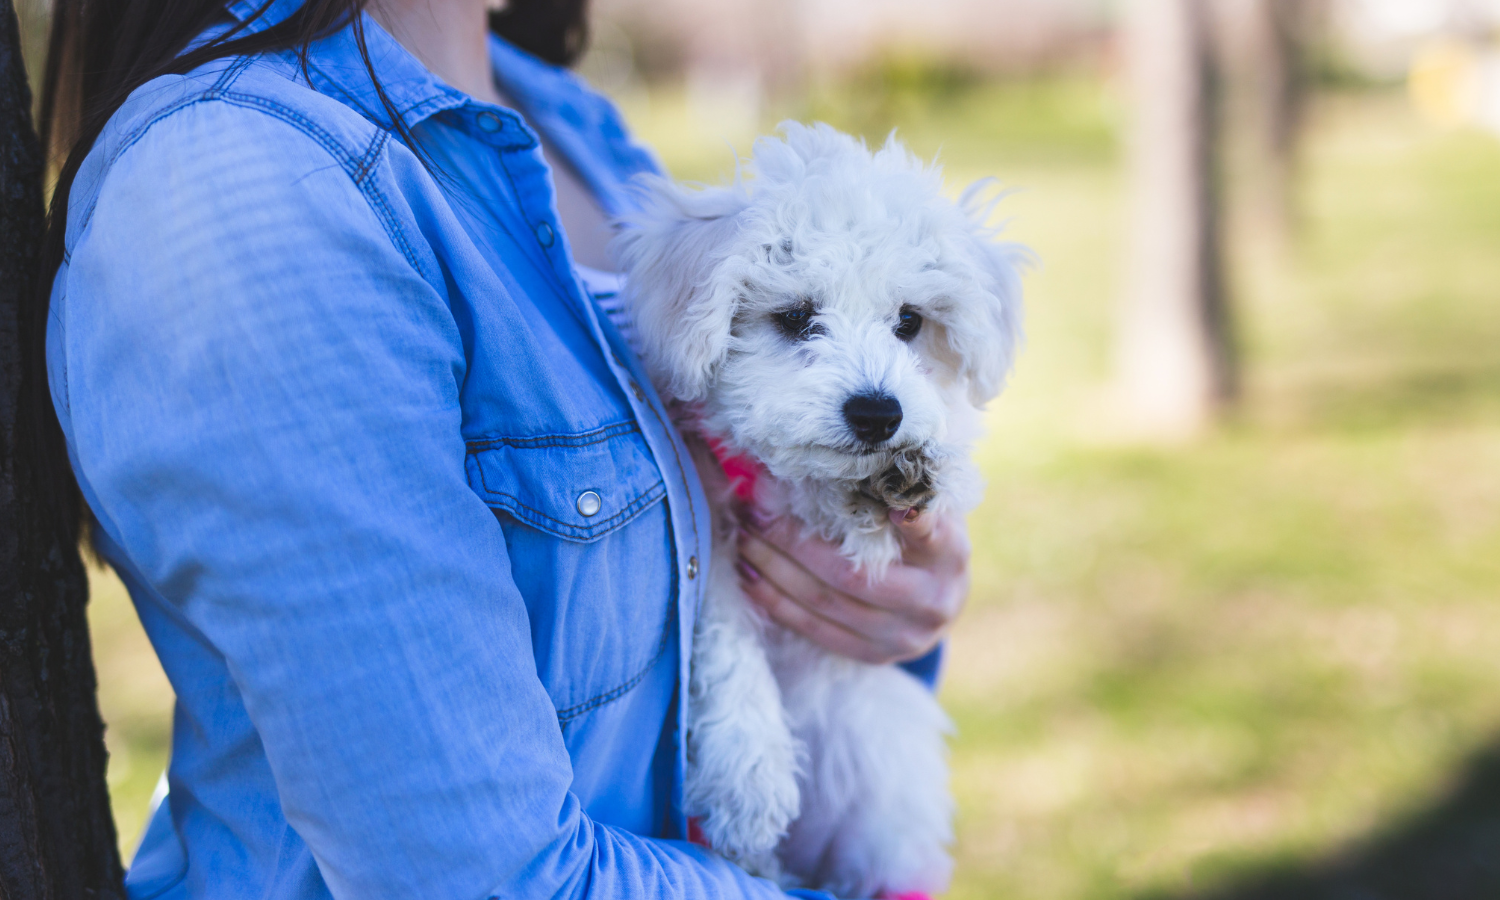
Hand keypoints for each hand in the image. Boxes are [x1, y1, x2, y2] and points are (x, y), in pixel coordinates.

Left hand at [734, 507, 970, 664]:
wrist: (942, 599)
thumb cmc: (924, 539)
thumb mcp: (929, 509)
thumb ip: (899, 490)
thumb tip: (840, 464)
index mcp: (949, 555)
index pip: (931, 534)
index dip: (912, 521)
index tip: (892, 502)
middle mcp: (931, 602)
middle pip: (851, 574)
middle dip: (793, 543)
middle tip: (757, 513)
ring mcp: (902, 637)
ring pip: (824, 603)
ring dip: (773, 570)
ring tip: (744, 539)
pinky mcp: (875, 656)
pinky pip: (815, 630)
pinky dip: (777, 602)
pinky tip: (750, 576)